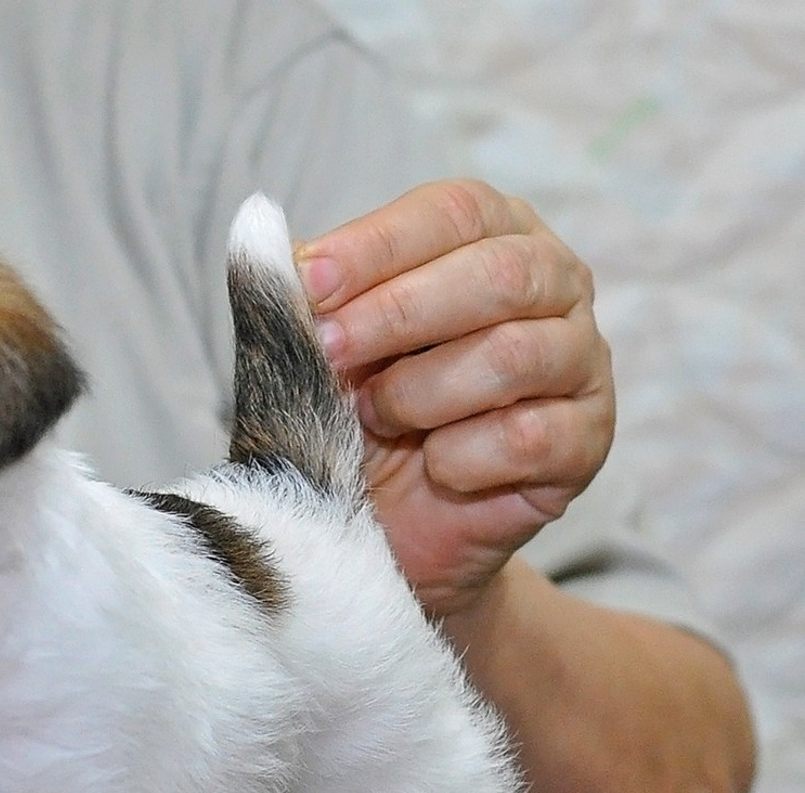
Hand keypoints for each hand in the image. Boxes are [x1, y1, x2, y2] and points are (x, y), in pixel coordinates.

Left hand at [295, 179, 614, 618]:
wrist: (383, 525)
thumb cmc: (354, 414)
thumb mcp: (315, 350)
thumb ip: (297, 295)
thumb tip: (259, 235)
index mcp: (492, 234)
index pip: (452, 212)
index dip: (378, 245)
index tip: (308, 282)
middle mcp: (554, 284)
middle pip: (498, 274)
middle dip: (398, 315)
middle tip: (330, 354)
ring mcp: (580, 361)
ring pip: (517, 355)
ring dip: (422, 393)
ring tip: (375, 420)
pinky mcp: (587, 440)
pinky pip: (530, 438)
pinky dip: (461, 458)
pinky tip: (433, 468)